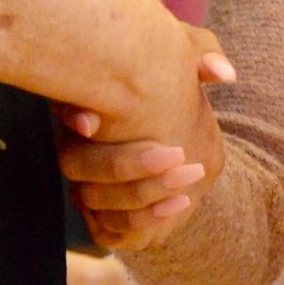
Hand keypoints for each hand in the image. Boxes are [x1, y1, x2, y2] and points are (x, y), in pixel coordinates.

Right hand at [55, 24, 233, 250]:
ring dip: (142, 194)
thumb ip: (203, 55)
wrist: (184, 136)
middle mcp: (75, 149)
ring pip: (94, 200)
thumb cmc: (176, 86)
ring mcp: (85, 186)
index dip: (69, 112)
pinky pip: (109, 229)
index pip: (61, 106)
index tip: (92, 123)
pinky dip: (143, 221)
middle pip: (77, 165)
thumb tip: (222, 72)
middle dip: (126, 164)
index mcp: (84, 105)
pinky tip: (179, 203)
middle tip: (176, 154)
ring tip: (187, 179)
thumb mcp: (188, 58)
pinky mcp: (102, 217)